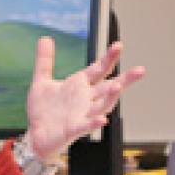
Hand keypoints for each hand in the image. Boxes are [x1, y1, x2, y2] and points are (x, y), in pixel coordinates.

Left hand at [25, 37, 144, 160]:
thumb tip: (45, 38)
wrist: (34, 136)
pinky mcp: (73, 129)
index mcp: (80, 86)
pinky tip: (102, 120)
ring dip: (111, 97)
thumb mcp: (41, 82)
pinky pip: (86, 126)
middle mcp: (85, 100)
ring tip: (118, 87)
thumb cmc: (43, 112)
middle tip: (140, 70)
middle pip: (109, 88)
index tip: (119, 45)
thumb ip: (45, 61)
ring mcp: (81, 115)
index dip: (109, 58)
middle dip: (125, 79)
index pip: (99, 69)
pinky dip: (94, 123)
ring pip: (102, 106)